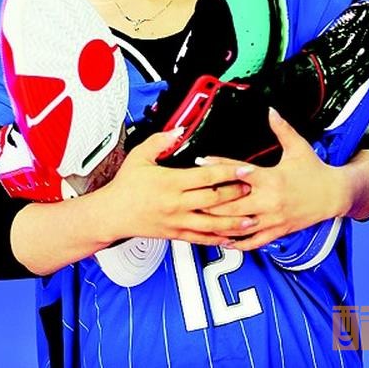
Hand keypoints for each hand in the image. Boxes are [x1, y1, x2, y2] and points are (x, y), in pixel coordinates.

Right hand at [100, 128, 261, 245]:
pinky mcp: (176, 234)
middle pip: (214, 200)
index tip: (246, 169)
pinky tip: (232, 238)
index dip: (229, 172)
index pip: (206, 177)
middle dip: (237, 195)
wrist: (113, 213)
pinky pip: (201, 239)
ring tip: (252, 219)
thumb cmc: (126, 186)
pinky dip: (218, 239)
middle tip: (255, 190)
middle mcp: (176, 203)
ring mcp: (178, 221)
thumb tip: (179, 129)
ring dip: (234, 222)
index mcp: (170, 182)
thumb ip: (161, 141)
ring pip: (211, 224)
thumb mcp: (140, 156)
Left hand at [200, 108, 351, 250]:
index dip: (218, 166)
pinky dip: (238, 243)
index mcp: (272, 178)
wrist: (334, 195)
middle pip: (233, 203)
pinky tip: (223, 240)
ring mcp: (273, 219)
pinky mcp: (278, 231)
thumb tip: (270, 109)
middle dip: (211, 201)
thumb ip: (282, 128)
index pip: (239, 172)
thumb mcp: (298, 147)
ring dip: (219, 224)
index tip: (200, 162)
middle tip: (190, 196)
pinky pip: (255, 241)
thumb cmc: (314, 169)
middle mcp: (270, 200)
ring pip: (240, 225)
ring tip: (199, 220)